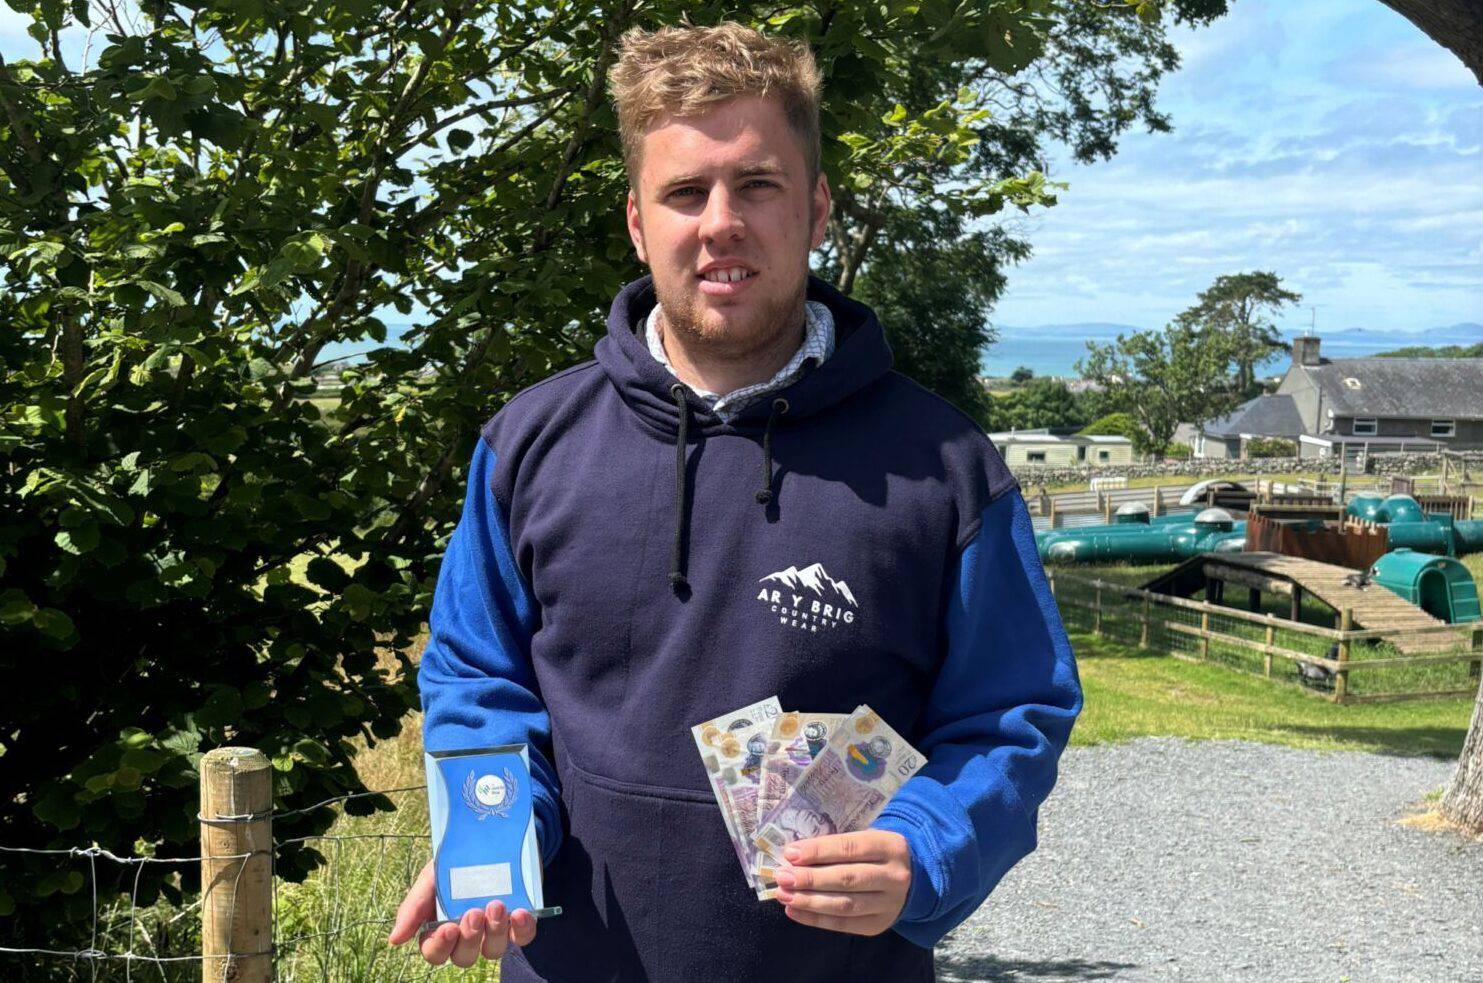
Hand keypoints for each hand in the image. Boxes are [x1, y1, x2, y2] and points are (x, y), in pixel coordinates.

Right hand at [387, 860, 537, 966]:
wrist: (488, 838)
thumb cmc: (452, 862)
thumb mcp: (430, 877)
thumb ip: (414, 907)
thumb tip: (394, 940)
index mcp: (440, 928)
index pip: (435, 953)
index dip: (441, 946)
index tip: (449, 927)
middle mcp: (466, 936)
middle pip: (464, 957)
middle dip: (469, 938)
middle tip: (474, 912)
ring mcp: (493, 930)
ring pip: (493, 951)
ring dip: (495, 932)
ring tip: (497, 905)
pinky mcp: (518, 922)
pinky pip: (522, 937)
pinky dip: (523, 929)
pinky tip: (520, 912)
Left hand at [771, 830, 911, 936]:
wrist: (914, 877)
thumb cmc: (877, 853)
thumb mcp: (867, 839)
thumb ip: (837, 845)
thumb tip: (794, 856)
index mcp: (890, 846)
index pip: (850, 848)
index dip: (818, 851)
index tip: (791, 853)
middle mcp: (894, 876)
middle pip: (846, 878)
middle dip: (810, 878)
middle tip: (782, 876)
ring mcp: (889, 903)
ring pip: (844, 904)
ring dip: (809, 901)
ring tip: (784, 895)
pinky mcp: (879, 924)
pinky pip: (843, 924)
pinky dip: (815, 919)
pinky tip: (794, 911)